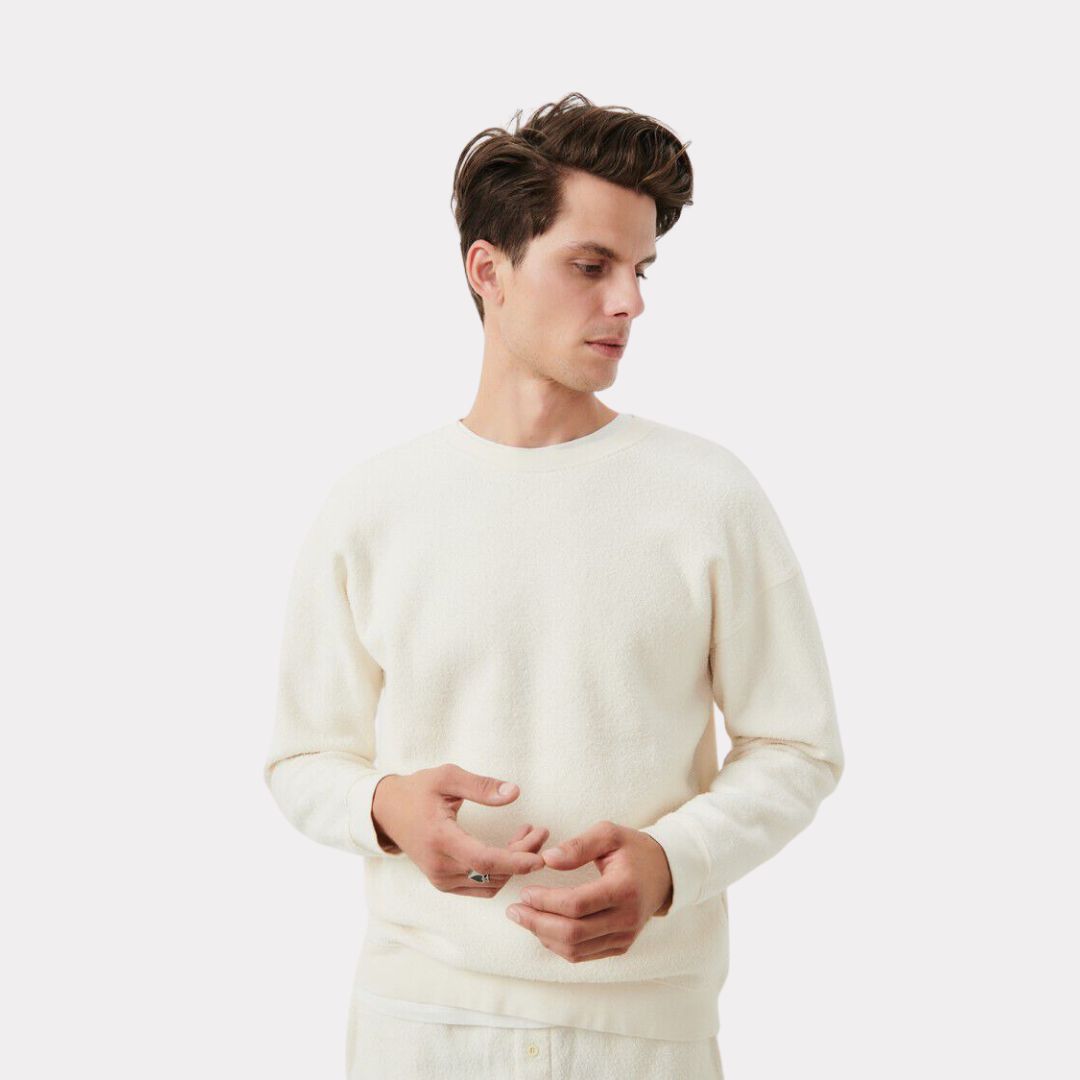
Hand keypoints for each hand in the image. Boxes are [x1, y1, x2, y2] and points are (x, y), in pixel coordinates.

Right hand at [371, 764, 548, 896]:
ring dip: (514, 865)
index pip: (484, 859)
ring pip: (489, 883)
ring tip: (529, 836)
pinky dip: (500, 872)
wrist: (387, 811)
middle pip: (492, 872)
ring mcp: (440, 879)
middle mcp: (440, 866)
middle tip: (541, 832)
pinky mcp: (443, 883)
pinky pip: (480, 886)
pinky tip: (511, 850)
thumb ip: (480, 786)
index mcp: (440, 838)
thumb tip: (514, 793)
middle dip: (523, 856)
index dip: (516, 861)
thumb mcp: (447, 777)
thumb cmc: (418, 790)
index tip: (541, 856)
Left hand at [504, 820, 673, 962]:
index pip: (577, 904)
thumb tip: (547, 859)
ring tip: (524, 918)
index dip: (546, 901)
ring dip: (544, 936)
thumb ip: (578, 845)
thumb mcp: (608, 834)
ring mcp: (624, 936)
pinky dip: (559, 945)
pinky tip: (543, 928)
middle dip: (538, 923)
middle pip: (573, 933)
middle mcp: (626, 919)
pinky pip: (584, 954)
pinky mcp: (620, 946)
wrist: (665, 873)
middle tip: (514, 910)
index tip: (524, 892)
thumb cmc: (633, 849)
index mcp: (623, 889)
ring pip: (576, 949)